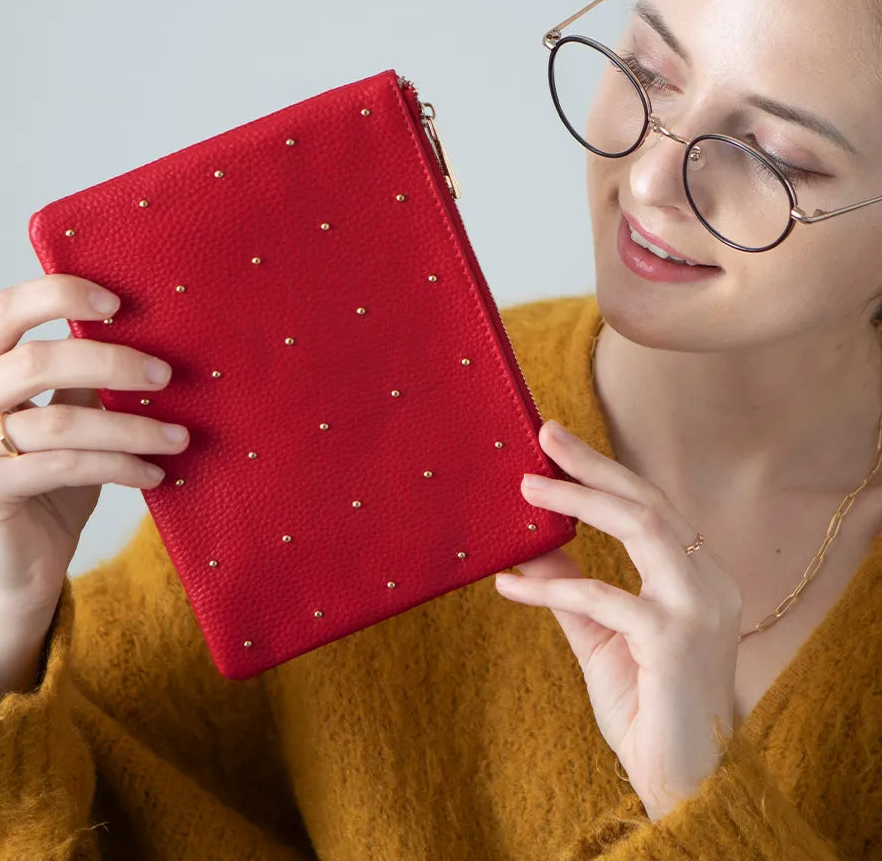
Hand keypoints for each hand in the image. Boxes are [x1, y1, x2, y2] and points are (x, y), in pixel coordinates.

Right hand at [0, 274, 189, 622]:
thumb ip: (80, 380)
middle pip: (34, 360)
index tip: (117, 302)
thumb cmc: (44, 486)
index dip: (59, 294)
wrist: (15, 570)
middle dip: (112, 362)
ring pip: (59, 420)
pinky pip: (64, 467)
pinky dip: (118, 466)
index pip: (6, 309)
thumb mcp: (63, 419)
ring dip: (131, 428)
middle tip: (165, 375)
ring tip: (178, 437)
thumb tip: (139, 335)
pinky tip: (154, 473)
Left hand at [494, 419, 742, 821]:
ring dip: (579, 500)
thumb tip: (532, 541)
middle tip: (545, 435)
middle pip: (648, 502)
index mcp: (697, 577)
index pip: (651, 507)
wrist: (686, 783)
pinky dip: (551, 586)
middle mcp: (708, 582)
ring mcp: (699, 607)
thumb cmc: (647, 708)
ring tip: (529, 485)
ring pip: (640, 526)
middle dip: (594, 465)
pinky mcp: (677, 638)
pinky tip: (510, 585)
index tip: (558, 444)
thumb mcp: (600, 635)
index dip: (605, 472)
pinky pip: (602, 597)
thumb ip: (571, 586)